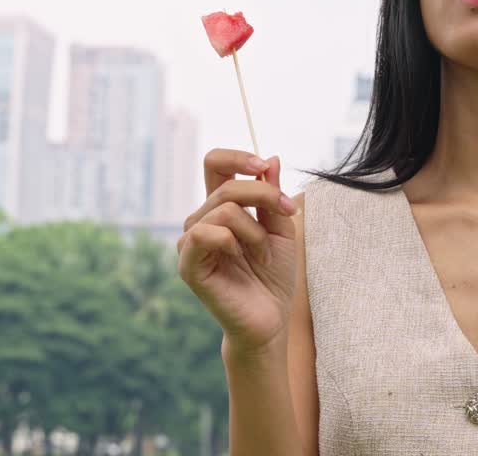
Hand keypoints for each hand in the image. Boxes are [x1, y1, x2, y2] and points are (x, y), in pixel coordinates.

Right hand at [177, 148, 299, 356]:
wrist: (272, 319)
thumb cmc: (274, 276)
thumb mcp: (282, 229)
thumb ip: (273, 196)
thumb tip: (271, 159)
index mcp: (221, 208)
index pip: (215, 164)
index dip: (238, 157)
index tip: (264, 165)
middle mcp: (201, 220)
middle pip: (228, 184)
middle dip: (265, 195)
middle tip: (288, 213)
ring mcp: (192, 242)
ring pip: (224, 209)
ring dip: (255, 229)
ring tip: (263, 252)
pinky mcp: (188, 264)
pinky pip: (204, 233)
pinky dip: (232, 240)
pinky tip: (242, 257)